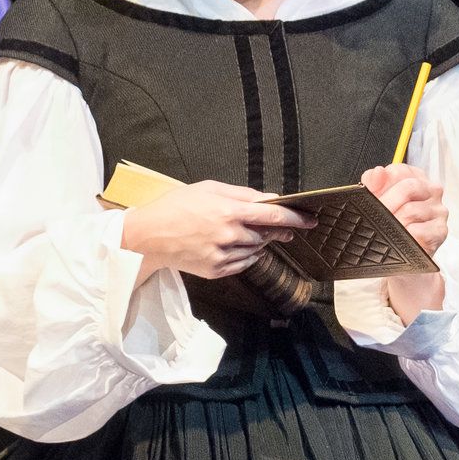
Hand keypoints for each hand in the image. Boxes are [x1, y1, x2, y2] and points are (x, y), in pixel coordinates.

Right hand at [118, 181, 310, 279]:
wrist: (148, 236)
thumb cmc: (175, 207)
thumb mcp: (208, 188)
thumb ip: (241, 193)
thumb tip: (267, 198)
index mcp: (229, 211)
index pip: (273, 216)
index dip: (296, 219)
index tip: (310, 220)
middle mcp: (229, 235)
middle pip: (266, 235)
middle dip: (275, 231)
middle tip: (279, 229)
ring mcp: (223, 255)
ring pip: (256, 250)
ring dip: (257, 242)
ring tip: (239, 233)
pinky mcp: (216, 271)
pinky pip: (243, 264)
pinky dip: (245, 255)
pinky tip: (233, 246)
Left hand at [365, 163, 449, 320]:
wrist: (406, 261)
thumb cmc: (394, 228)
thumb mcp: (381, 203)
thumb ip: (374, 185)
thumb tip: (376, 173)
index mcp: (417, 179)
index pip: (400, 170)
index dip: (382, 183)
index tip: (372, 195)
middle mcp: (432, 192)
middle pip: (408, 187)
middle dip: (387, 203)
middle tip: (375, 216)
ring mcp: (439, 211)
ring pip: (412, 210)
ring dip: (394, 223)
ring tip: (387, 230)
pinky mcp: (441, 231)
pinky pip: (419, 231)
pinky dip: (406, 236)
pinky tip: (401, 239)